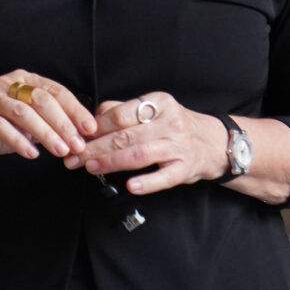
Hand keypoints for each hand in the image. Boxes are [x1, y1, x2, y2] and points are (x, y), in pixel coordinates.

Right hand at [0, 70, 97, 171]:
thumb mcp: (26, 123)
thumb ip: (48, 123)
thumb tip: (81, 135)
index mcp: (23, 80)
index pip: (55, 91)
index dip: (75, 109)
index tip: (89, 129)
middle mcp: (7, 84)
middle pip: (41, 99)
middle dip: (63, 124)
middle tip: (77, 145)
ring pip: (23, 112)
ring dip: (45, 133)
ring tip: (60, 151)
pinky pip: (0, 126)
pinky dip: (19, 141)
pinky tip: (32, 154)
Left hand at [70, 92, 228, 195]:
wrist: (214, 143)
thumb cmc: (174, 126)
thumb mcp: (153, 110)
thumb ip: (122, 111)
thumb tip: (92, 119)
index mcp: (158, 103)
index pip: (120, 114)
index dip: (95, 127)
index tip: (77, 138)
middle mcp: (170, 122)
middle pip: (126, 136)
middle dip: (95, 148)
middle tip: (75, 157)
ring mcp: (179, 146)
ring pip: (140, 154)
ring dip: (112, 162)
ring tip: (91, 168)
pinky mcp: (186, 168)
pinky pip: (165, 176)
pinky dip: (147, 182)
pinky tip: (131, 186)